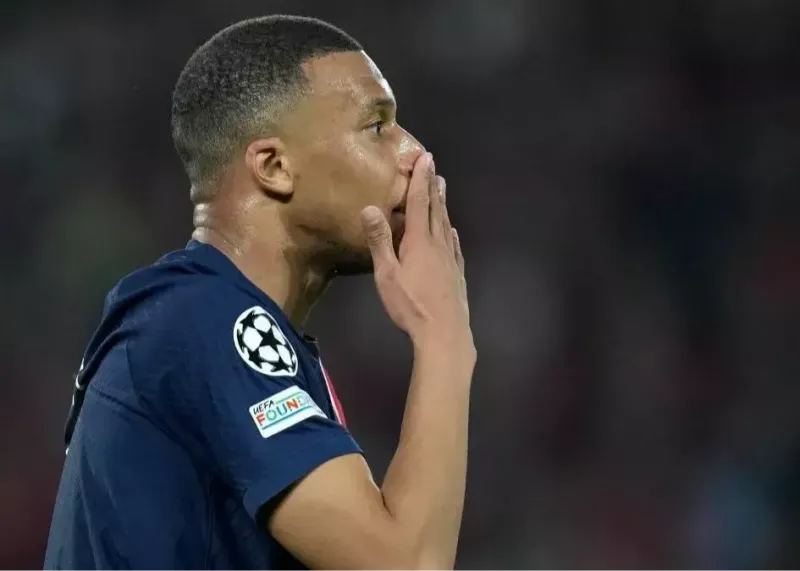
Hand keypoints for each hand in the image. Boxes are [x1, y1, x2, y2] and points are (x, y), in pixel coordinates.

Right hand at [361, 153, 471, 349]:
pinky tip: (452, 233)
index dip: (421, 180)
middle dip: (433, 186)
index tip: (424, 158)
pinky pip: (454, 246)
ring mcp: (450, 260)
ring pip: (446, 225)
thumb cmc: (411, 305)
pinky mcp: (457, 274)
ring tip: (443, 189)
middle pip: (436, 210)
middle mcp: (438, 244)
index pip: (420, 203)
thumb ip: (379, 241)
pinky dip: (451, 234)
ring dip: (443, 205)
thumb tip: (370, 207)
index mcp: (419, 241)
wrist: (445, 333)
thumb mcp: (387, 275)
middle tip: (434, 166)